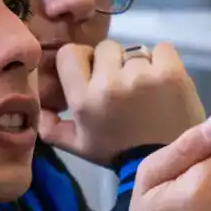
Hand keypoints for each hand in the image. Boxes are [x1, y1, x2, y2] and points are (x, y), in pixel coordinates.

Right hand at [37, 41, 205, 164]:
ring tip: (145, 89)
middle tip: (123, 86)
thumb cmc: (119, 152)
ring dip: (138, 65)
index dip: (81, 59)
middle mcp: (109, 83)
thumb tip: (40, 104)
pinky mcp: (171, 72)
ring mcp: (142, 76)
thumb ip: (51, 127)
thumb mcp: (78, 146)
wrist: (167, 162)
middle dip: (112, 63)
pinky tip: (163, 81)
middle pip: (105, 48)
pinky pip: (162, 48)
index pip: (69, 52)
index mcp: (84, 100)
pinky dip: (162, 61)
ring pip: (134, 50)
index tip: (92, 73)